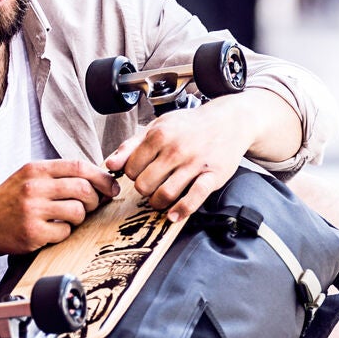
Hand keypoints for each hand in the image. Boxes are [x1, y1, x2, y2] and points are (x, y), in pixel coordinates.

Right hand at [0, 160, 118, 254]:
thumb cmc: (10, 202)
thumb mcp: (28, 178)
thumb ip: (58, 176)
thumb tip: (99, 181)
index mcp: (35, 169)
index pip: (78, 166)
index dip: (101, 177)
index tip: (111, 187)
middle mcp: (33, 186)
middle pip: (83, 188)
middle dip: (94, 199)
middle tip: (91, 206)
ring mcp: (33, 209)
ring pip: (78, 211)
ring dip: (79, 217)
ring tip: (67, 219)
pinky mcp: (33, 232)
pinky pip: (65, 231)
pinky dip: (64, 232)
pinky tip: (52, 230)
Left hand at [106, 100, 256, 223]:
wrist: (228, 122)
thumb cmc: (190, 126)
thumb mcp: (158, 126)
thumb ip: (131, 145)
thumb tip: (110, 164)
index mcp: (159, 135)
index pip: (131, 169)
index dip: (133, 175)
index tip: (142, 173)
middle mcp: (175, 149)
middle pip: (144, 185)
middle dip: (145, 190)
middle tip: (151, 186)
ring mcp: (195, 164)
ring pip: (164, 195)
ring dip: (158, 203)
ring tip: (160, 200)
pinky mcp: (212, 176)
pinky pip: (193, 199)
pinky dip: (180, 211)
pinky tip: (174, 215)